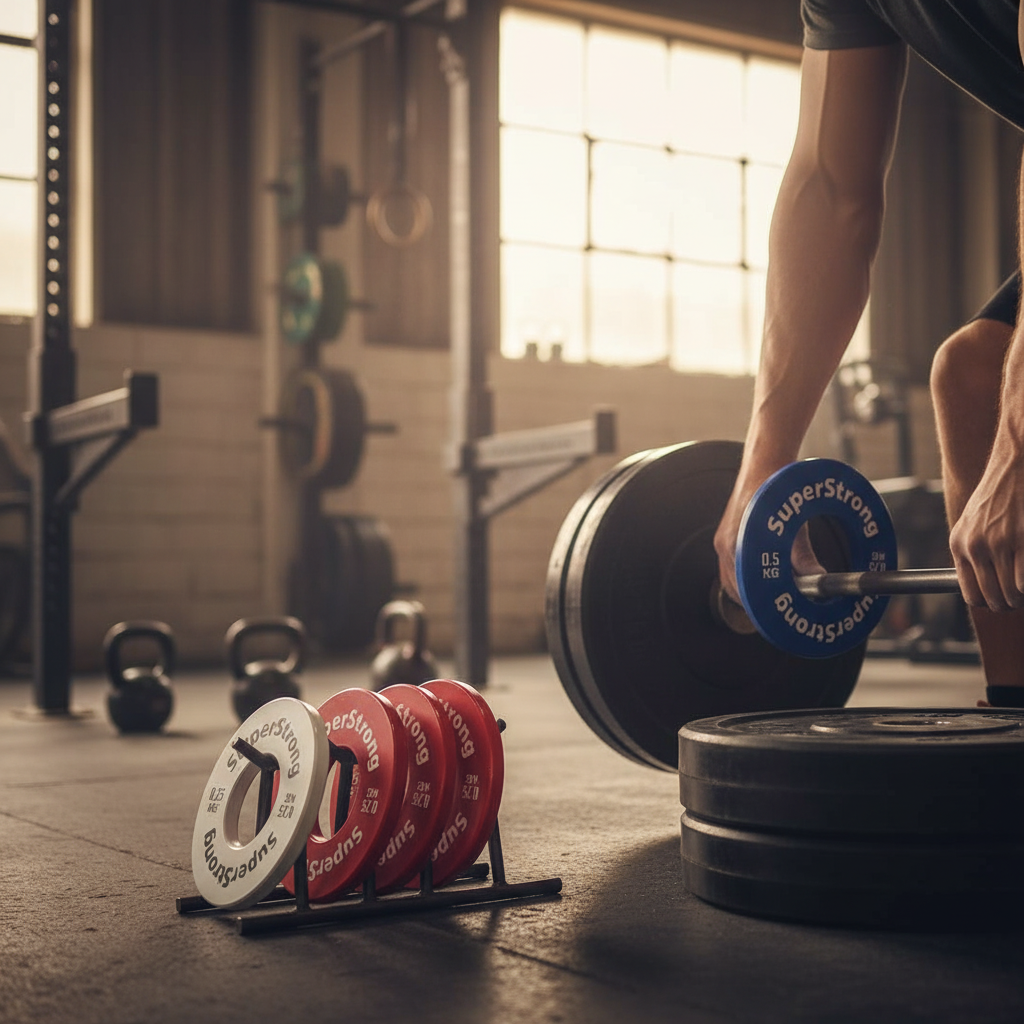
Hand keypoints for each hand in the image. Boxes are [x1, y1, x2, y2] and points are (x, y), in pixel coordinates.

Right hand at [714, 475, 826, 605]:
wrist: (766, 460)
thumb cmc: (777, 488)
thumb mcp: (797, 528)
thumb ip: (804, 559)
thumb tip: (818, 582)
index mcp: (733, 545)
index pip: (738, 589)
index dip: (754, 606)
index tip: (769, 616)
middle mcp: (724, 544)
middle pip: (731, 586)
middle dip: (750, 602)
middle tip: (774, 611)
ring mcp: (724, 538)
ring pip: (730, 576)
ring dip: (747, 589)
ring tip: (769, 598)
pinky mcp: (728, 533)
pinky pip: (731, 564)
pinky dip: (744, 575)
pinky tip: (763, 576)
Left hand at [949, 445, 1023, 610]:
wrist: (1015, 465)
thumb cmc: (1000, 496)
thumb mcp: (973, 523)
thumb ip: (974, 551)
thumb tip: (986, 587)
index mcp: (959, 544)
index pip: (971, 595)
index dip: (990, 602)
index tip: (1003, 598)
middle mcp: (975, 546)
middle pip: (994, 599)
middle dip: (1011, 603)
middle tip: (1021, 595)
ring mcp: (1000, 543)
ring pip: (1013, 594)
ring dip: (1023, 596)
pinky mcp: (1023, 540)